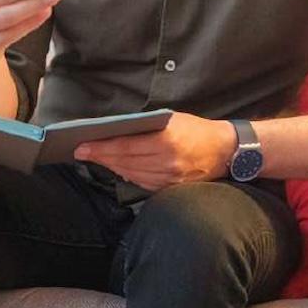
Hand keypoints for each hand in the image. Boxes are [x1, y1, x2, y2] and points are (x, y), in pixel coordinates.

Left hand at [73, 112, 235, 190]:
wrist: (226, 150)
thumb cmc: (197, 129)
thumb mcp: (172, 120)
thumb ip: (147, 127)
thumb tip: (117, 131)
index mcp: (166, 141)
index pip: (125, 147)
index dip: (101, 148)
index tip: (82, 147)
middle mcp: (167, 162)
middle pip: (124, 162)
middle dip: (100, 157)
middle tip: (81, 153)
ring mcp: (170, 178)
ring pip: (131, 174)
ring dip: (112, 167)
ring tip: (97, 159)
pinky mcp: (172, 187)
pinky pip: (143, 183)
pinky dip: (128, 175)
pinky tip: (119, 168)